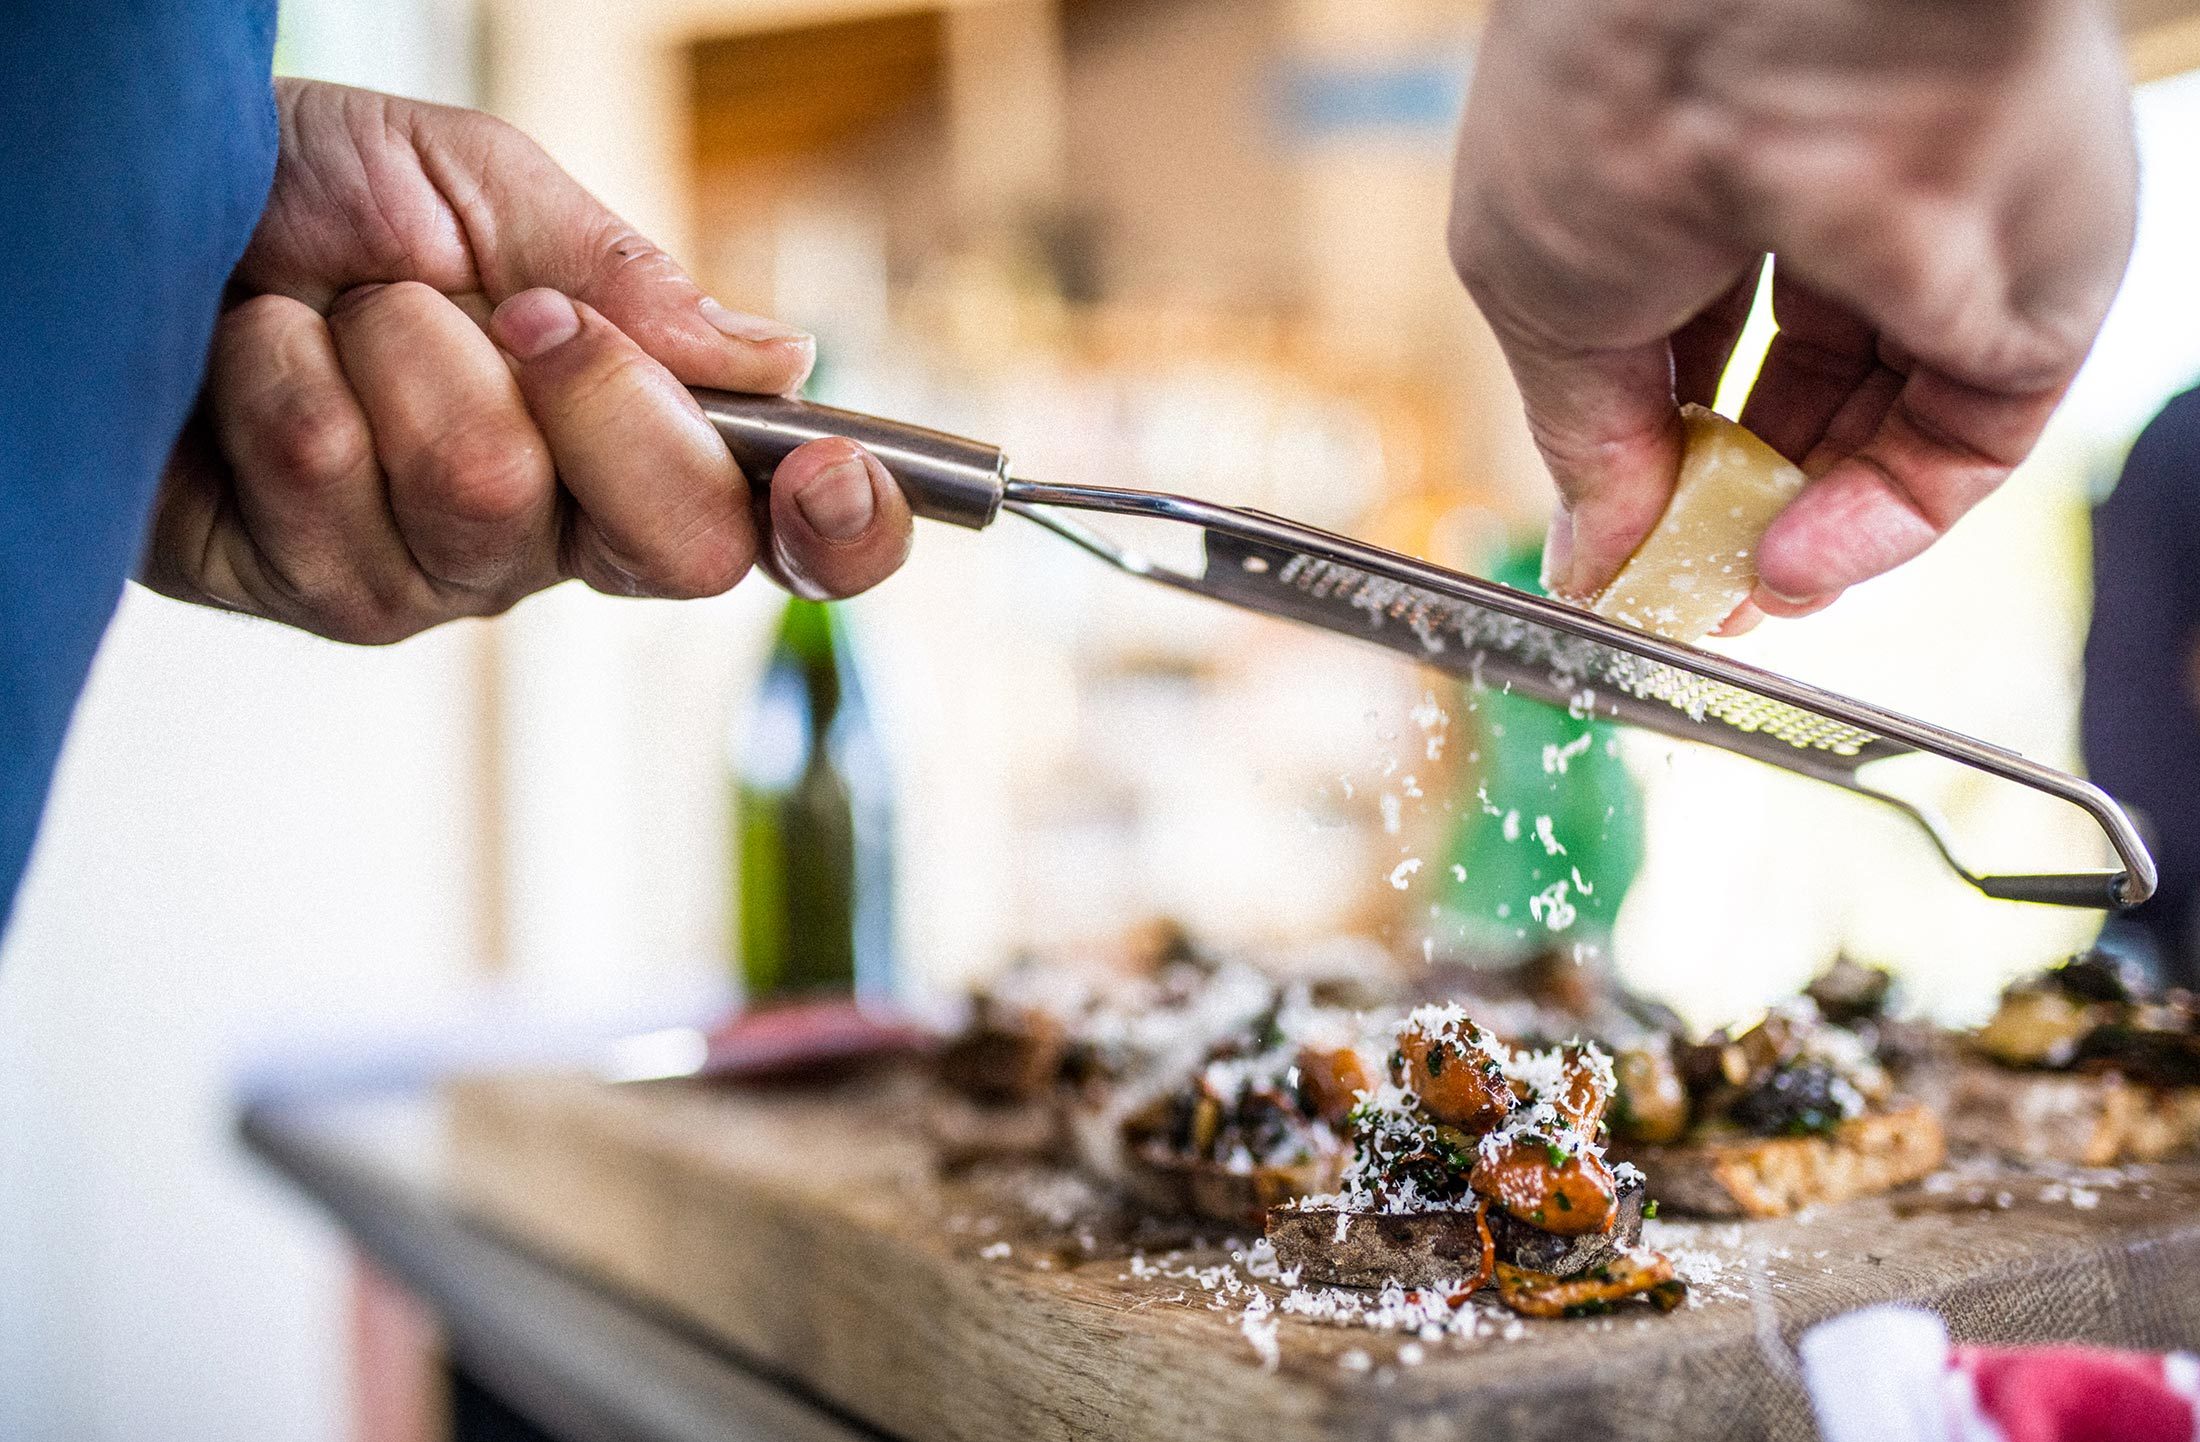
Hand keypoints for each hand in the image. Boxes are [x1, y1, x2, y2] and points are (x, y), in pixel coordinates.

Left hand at [145, 80, 912, 643]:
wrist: (134, 211)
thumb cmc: (310, 194)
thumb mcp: (482, 188)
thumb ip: (626, 276)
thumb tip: (780, 360)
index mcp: (637, 434)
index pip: (779, 526)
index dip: (842, 527)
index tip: (829, 473)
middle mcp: (566, 528)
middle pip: (677, 543)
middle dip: (600, 395)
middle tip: (513, 309)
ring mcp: (450, 576)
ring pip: (493, 496)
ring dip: (401, 350)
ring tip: (338, 308)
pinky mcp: (328, 594)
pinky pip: (342, 489)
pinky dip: (288, 375)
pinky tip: (256, 359)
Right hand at [1448, 0, 2135, 624]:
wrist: (1756, 34)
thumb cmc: (1610, 115)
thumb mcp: (1535, 297)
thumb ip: (1582, 442)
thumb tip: (1595, 563)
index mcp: (1706, 172)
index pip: (1698, 339)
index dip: (1661, 448)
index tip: (1627, 540)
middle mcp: (1834, 200)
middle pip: (1800, 394)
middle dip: (1734, 503)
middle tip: (1687, 580)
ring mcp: (1937, 250)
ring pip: (1886, 430)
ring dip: (1803, 531)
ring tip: (1737, 586)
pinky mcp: (2025, 296)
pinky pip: (1962, 442)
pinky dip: (1883, 525)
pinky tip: (1797, 564)